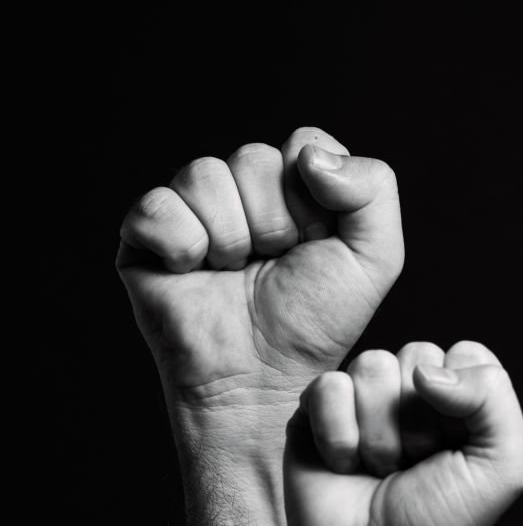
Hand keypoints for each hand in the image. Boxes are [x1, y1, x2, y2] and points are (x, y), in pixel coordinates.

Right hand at [116, 127, 402, 410]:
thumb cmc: (312, 327)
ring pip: (203, 175)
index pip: (302, 144)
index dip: (310, 198)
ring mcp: (192, 212)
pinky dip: (183, 246)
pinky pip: (158, 207)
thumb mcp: (374, 259)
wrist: (259, 380)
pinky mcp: (145, 237)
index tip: (313, 245)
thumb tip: (308, 154)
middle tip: (271, 266)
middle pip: (253, 157)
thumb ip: (374, 188)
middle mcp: (241, 194)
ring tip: (234, 275)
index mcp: (293, 190)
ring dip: (229, 237)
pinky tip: (193, 275)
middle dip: (272, 222)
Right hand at [285, 341, 522, 525]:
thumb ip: (495, 397)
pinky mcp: (317, 407)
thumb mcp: (504, 466)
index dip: (462, 400)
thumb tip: (428, 370)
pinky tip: (343, 464)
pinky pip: (329, 386)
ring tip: (378, 468)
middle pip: (418, 356)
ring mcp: (363, 396)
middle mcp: (412, 392)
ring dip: (378, 433)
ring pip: (372, 365)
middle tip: (412, 464)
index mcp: (461, 400)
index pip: (467, 354)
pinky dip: (338, 435)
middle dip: (418, 422)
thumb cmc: (437, 523)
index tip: (454, 447)